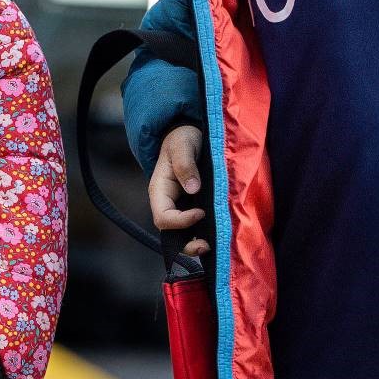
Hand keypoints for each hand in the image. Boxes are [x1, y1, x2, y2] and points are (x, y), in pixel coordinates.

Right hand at [149, 124, 208, 254]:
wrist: (190, 133)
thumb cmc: (183, 137)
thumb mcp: (183, 146)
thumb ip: (186, 165)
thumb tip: (193, 188)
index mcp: (159, 190)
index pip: (163, 216)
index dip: (181, 221)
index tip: (201, 213)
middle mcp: (168, 203)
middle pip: (170, 233)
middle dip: (186, 244)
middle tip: (207, 245)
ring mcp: (180, 206)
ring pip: (182, 234)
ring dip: (195, 243)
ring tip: (213, 245)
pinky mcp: (193, 206)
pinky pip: (195, 226)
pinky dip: (204, 233)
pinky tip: (218, 235)